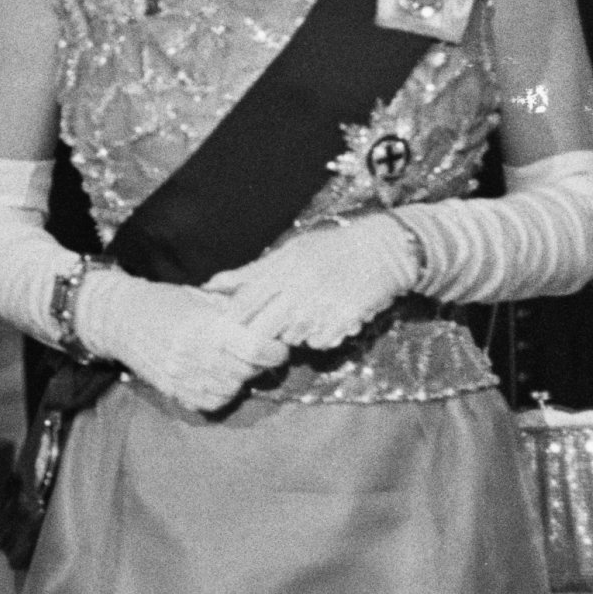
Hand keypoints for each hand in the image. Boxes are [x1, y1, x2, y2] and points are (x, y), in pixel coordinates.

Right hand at [75, 268, 287, 412]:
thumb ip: (236, 311)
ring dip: (242, 379)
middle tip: (259, 352)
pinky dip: (223, 392)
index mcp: (204, 327)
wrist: (121, 319)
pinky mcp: (175, 392)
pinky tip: (219, 376)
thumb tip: (273, 317)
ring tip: (236, 362)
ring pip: (232, 390)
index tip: (277, 343)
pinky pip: (213, 403)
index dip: (273, 349)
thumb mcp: (203, 298)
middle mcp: (194, 356)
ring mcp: (183, 378)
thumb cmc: (165, 302)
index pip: (254, 349)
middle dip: (260, 363)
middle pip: (246, 372)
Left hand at [205, 216, 418, 352]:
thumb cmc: (330, 249)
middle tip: (265, 328)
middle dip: (258, 334)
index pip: (242, 305)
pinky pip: (315, 343)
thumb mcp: (289, 251)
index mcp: (282, 270)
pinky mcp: (339, 325)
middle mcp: (298, 291)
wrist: (382, 252)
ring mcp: (319, 310)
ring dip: (290, 333)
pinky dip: (316, 336)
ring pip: (288, 339)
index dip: (233, 319)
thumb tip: (210, 284)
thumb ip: (250, 272)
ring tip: (305, 313)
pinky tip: (325, 318)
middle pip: (261, 330)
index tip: (233, 323)